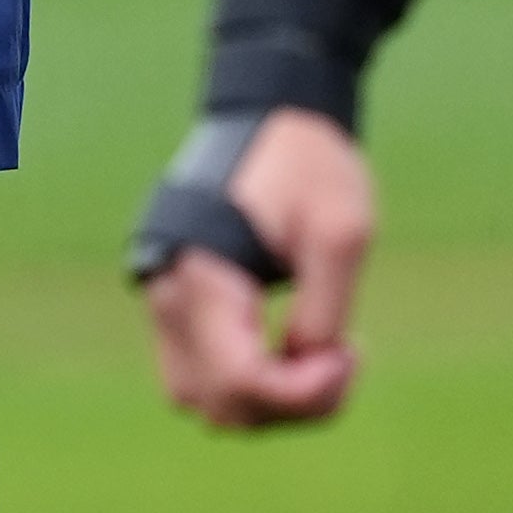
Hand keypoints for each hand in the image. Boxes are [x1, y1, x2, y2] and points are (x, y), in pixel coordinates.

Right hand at [142, 107, 372, 429]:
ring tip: (317, 356)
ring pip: (200, 397)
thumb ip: (322, 315)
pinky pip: (197, 370)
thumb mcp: (341, 234)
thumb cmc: (310, 163)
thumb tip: (304, 373)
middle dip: (288, 402)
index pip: (240, 381)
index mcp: (203, 272)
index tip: (351, 355)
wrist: (270, 108)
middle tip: (343, 358)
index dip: (302, 394)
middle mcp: (166, 290)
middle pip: (218, 403)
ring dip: (263, 399)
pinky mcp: (171, 295)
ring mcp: (161, 295)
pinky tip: (290, 346)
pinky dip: (243, 379)